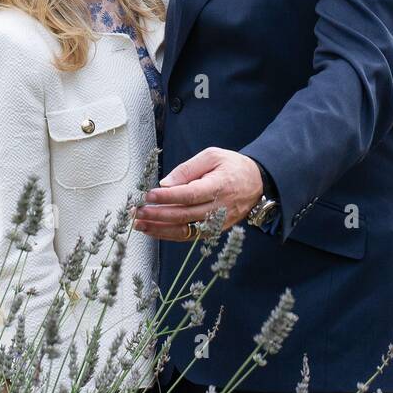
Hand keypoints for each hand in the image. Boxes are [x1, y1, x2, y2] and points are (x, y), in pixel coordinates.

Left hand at [133, 148, 263, 241]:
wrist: (256, 183)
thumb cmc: (232, 166)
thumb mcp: (212, 156)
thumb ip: (188, 169)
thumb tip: (165, 184)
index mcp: (219, 186)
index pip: (189, 195)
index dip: (168, 197)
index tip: (149, 195)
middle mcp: (218, 208)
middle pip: (183, 215)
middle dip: (157, 214)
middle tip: (137, 211)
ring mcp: (216, 223)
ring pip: (184, 230)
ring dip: (159, 229)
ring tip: (139, 224)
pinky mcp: (213, 231)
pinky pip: (188, 236)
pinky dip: (169, 234)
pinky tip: (154, 230)